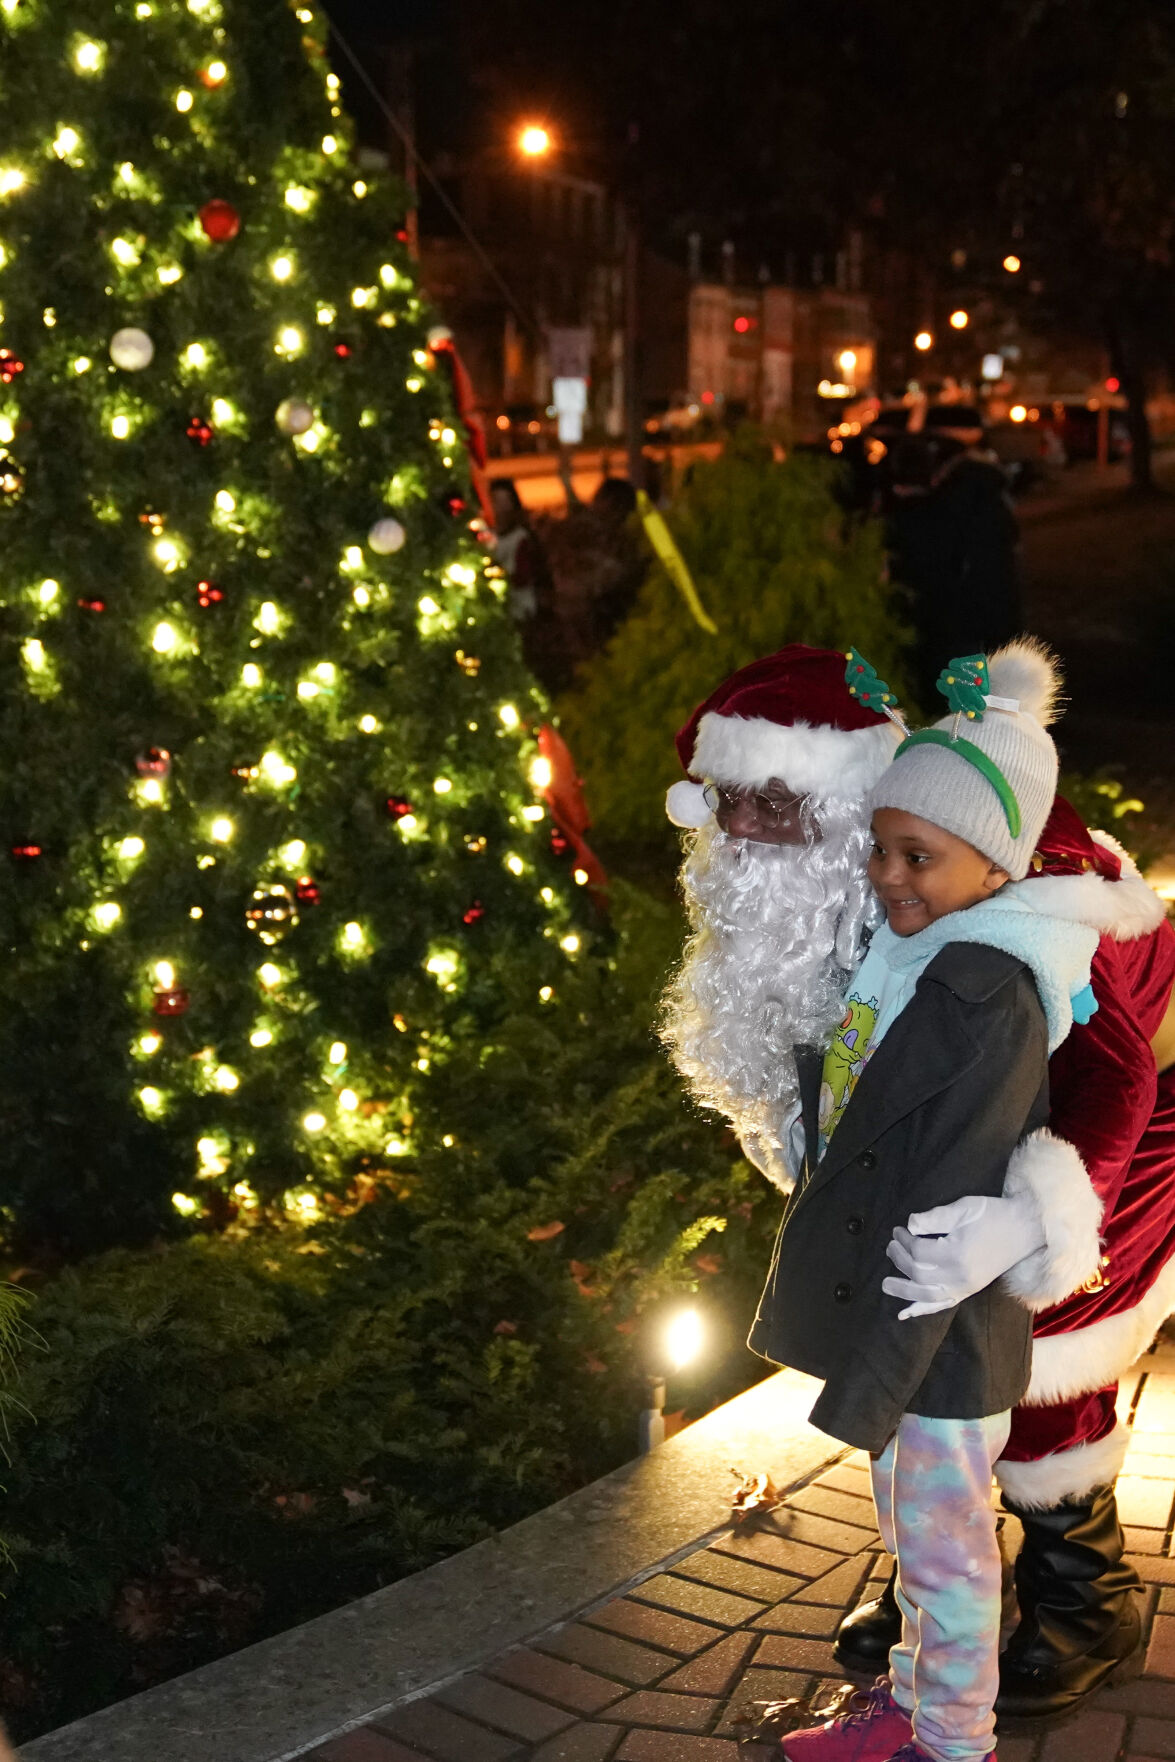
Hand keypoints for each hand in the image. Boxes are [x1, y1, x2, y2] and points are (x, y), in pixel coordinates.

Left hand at [882, 1191, 1044, 1318]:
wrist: (1024, 1229)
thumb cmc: (993, 1215)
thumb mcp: (964, 1207)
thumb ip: (935, 1217)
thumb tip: (909, 1224)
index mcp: (957, 1254)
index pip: (919, 1252)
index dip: (904, 1240)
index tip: (898, 1229)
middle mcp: (960, 1276)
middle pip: (919, 1274)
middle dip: (899, 1260)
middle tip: (890, 1246)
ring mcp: (965, 1287)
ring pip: (926, 1295)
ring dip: (904, 1290)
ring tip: (886, 1284)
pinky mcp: (969, 1291)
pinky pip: (942, 1305)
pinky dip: (922, 1310)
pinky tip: (906, 1314)